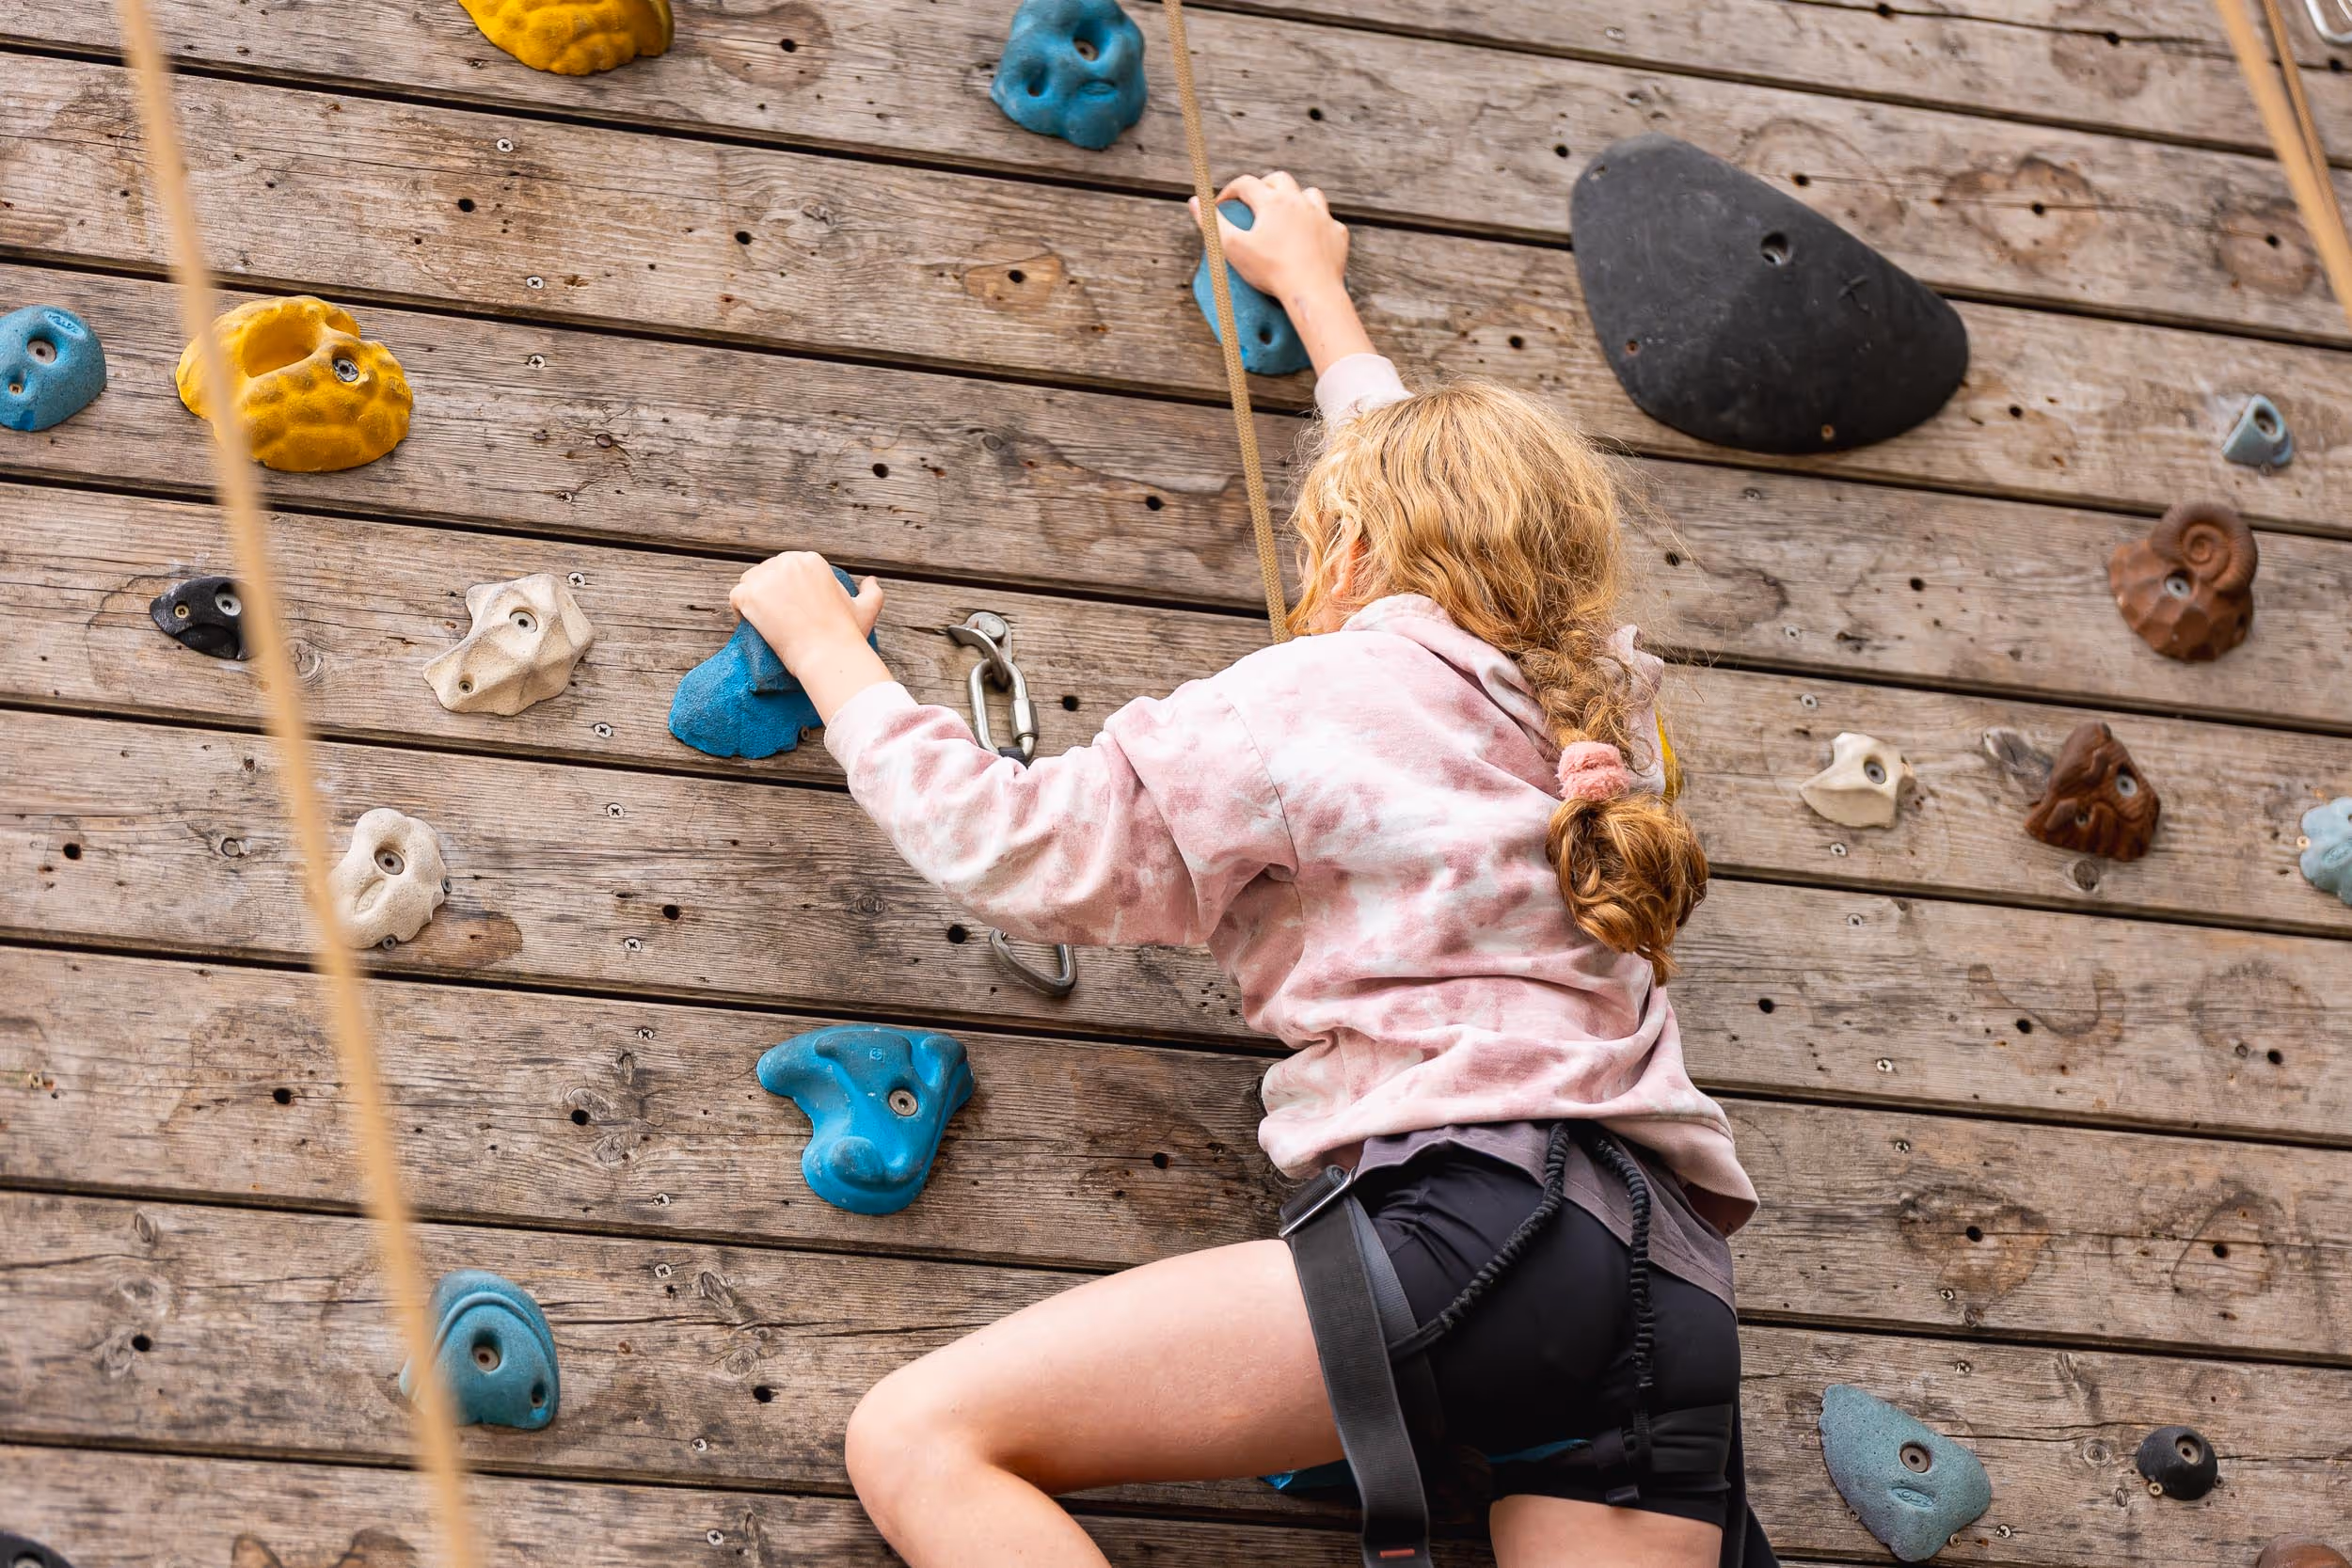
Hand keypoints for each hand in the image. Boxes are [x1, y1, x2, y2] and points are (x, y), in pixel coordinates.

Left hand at [729, 551, 891, 721]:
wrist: (828, 654)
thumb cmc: (847, 636)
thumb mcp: (867, 609)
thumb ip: (873, 592)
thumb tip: (870, 580)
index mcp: (811, 561)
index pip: (788, 567)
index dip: (786, 588)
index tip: (790, 608)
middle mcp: (788, 562)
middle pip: (767, 572)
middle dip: (769, 592)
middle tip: (776, 618)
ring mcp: (767, 578)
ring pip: (749, 582)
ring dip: (753, 599)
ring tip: (763, 621)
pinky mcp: (750, 595)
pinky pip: (735, 597)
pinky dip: (738, 611)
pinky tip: (749, 623)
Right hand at [1189, 172, 1374, 375]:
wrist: (1312, 291)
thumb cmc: (1271, 271)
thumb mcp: (1233, 248)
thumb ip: (1212, 224)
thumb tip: (1194, 202)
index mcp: (1272, 201)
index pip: (1245, 184)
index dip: (1229, 191)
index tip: (1222, 205)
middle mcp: (1298, 201)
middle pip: (1278, 180)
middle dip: (1263, 187)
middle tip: (1253, 204)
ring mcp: (1321, 216)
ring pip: (1309, 193)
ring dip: (1295, 198)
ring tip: (1285, 214)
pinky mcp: (1337, 234)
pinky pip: (1327, 221)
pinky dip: (1316, 225)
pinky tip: (1310, 237)